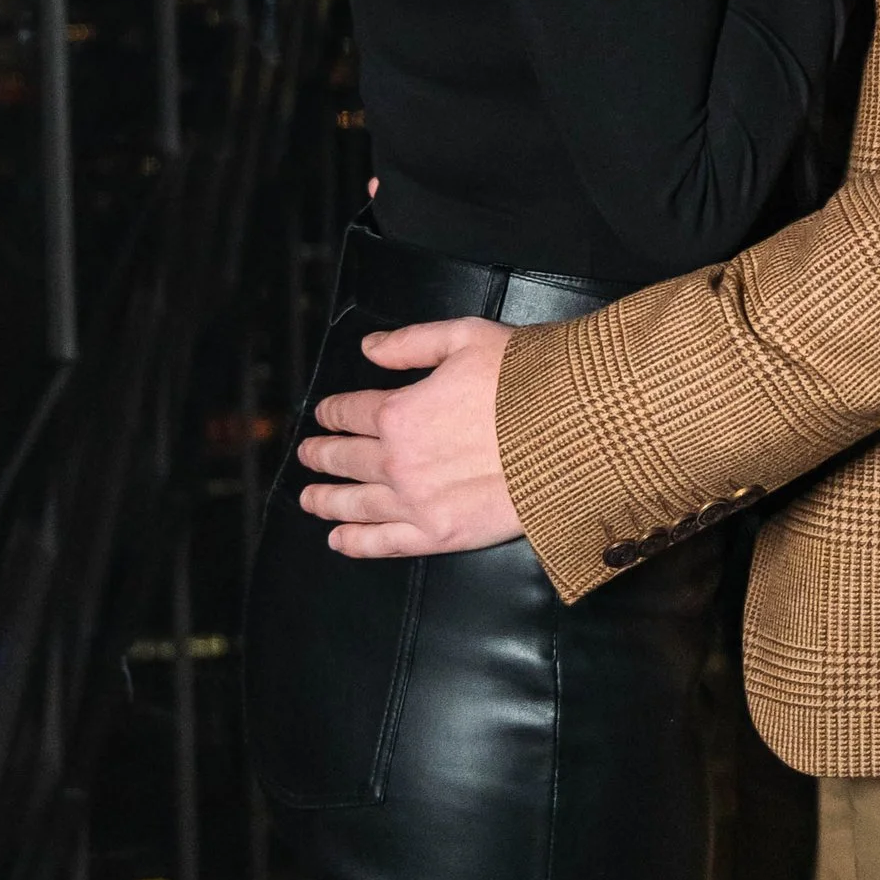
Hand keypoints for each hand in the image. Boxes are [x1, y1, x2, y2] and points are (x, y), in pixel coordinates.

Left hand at [296, 317, 525, 553]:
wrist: (571, 432)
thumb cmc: (525, 380)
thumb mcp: (465, 337)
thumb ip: (411, 343)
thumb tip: (370, 348)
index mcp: (400, 411)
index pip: (352, 412)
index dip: (334, 412)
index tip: (325, 414)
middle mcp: (398, 461)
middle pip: (346, 459)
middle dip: (322, 456)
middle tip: (309, 455)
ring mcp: (416, 502)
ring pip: (356, 504)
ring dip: (327, 501)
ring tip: (311, 500)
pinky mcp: (440, 535)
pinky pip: (385, 543)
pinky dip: (356, 543)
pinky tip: (339, 540)